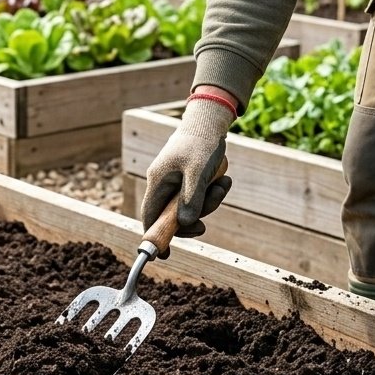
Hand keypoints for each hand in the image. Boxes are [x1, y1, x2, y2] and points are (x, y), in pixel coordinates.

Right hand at [140, 92, 234, 243]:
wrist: (210, 119)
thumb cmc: (202, 142)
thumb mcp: (198, 172)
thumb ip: (191, 198)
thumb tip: (186, 224)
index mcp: (158, 181)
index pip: (150, 216)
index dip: (155, 236)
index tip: (164, 255)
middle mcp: (163, 183)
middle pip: (172, 216)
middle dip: (192, 220)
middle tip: (206, 225)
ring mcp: (176, 181)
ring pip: (189, 207)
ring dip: (208, 203)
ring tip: (223, 185)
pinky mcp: (188, 178)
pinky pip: (199, 196)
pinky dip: (212, 193)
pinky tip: (224, 180)